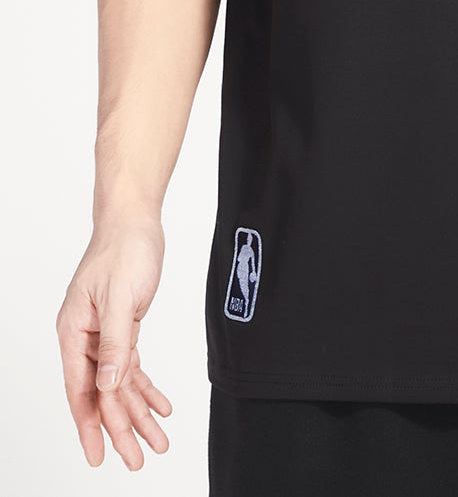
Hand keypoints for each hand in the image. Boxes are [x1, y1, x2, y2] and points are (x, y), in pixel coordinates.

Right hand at [55, 215, 172, 469]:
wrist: (134, 220)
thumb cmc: (124, 250)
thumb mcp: (121, 297)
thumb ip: (116, 343)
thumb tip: (107, 385)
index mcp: (74, 333)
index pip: (81, 390)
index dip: (90, 426)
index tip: (99, 456)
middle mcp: (85, 339)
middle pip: (102, 394)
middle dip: (121, 428)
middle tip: (139, 459)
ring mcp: (103, 335)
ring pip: (119, 384)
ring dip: (138, 412)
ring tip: (159, 441)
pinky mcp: (123, 327)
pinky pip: (131, 366)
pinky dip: (146, 386)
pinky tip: (160, 406)